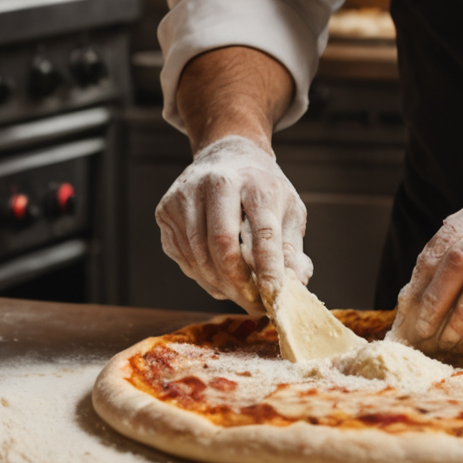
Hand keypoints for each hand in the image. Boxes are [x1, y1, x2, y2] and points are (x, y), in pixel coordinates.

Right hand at [155, 134, 310, 312]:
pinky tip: (217, 274)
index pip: (263, 231)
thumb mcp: (288, 208)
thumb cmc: (260, 188)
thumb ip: (292, 247)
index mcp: (255, 182)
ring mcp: (186, 196)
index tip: (274, 296)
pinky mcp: (166, 211)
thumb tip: (296, 283)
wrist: (225, 156)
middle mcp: (217, 183)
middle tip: (253, 306)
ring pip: (199, 258)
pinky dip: (201, 276)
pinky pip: (183, 257)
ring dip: (219, 286)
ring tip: (237, 292)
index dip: (269, 269)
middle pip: (223, 247)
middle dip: (239, 285)